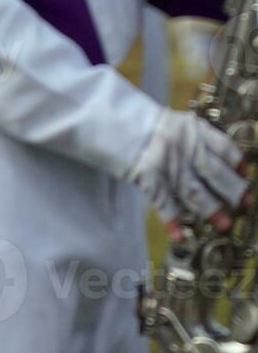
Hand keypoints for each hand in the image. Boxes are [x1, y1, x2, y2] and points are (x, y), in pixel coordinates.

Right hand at [125, 108, 247, 234]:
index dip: (237, 163)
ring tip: (223, 224)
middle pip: (215, 173)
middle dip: (232, 190)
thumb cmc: (135, 120)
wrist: (107, 118)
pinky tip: (180, 235)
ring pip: (195, 191)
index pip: (224, 148)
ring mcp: (167, 164)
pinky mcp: (147, 177)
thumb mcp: (168, 121)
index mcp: (192, 129)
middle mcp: (184, 147)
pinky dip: (172, 220)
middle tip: (244, 204)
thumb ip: (188, 137)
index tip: (244, 173)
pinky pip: (163, 202)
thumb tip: (209, 158)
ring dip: (210, 209)